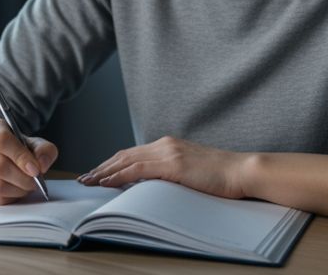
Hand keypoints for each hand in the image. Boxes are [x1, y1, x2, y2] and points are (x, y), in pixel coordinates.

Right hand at [0, 118, 57, 204]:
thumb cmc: (14, 148)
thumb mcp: (32, 143)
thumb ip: (44, 150)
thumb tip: (42, 165)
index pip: (1, 140)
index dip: (21, 157)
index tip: (36, 170)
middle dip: (23, 179)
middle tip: (35, 182)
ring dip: (17, 190)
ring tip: (26, 186)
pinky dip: (9, 198)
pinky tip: (14, 191)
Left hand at [78, 136, 249, 198]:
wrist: (242, 171)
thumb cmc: (221, 176)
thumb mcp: (190, 170)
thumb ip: (170, 172)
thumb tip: (152, 183)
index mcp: (169, 144)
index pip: (132, 153)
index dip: (112, 163)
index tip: (97, 173)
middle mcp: (165, 144)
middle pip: (124, 154)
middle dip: (102, 167)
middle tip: (85, 179)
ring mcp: (169, 153)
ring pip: (127, 160)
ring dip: (104, 172)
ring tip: (89, 182)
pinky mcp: (173, 164)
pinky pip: (138, 170)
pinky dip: (119, 175)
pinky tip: (107, 182)